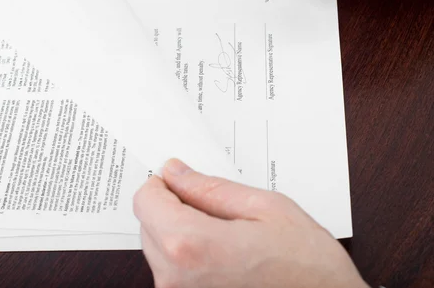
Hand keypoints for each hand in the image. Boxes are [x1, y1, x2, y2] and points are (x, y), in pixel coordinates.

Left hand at [134, 158, 368, 287]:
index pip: (145, 199)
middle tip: (218, 210)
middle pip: (148, 223)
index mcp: (191, 245)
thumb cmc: (306, 266)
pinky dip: (189, 254)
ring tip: (229, 237)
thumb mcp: (264, 208)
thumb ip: (210, 188)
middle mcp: (175, 277)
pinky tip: (225, 256)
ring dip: (182, 232)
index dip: (163, 183)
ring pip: (159, 246)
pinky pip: (172, 269)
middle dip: (174, 207)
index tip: (184, 180)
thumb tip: (175, 172)